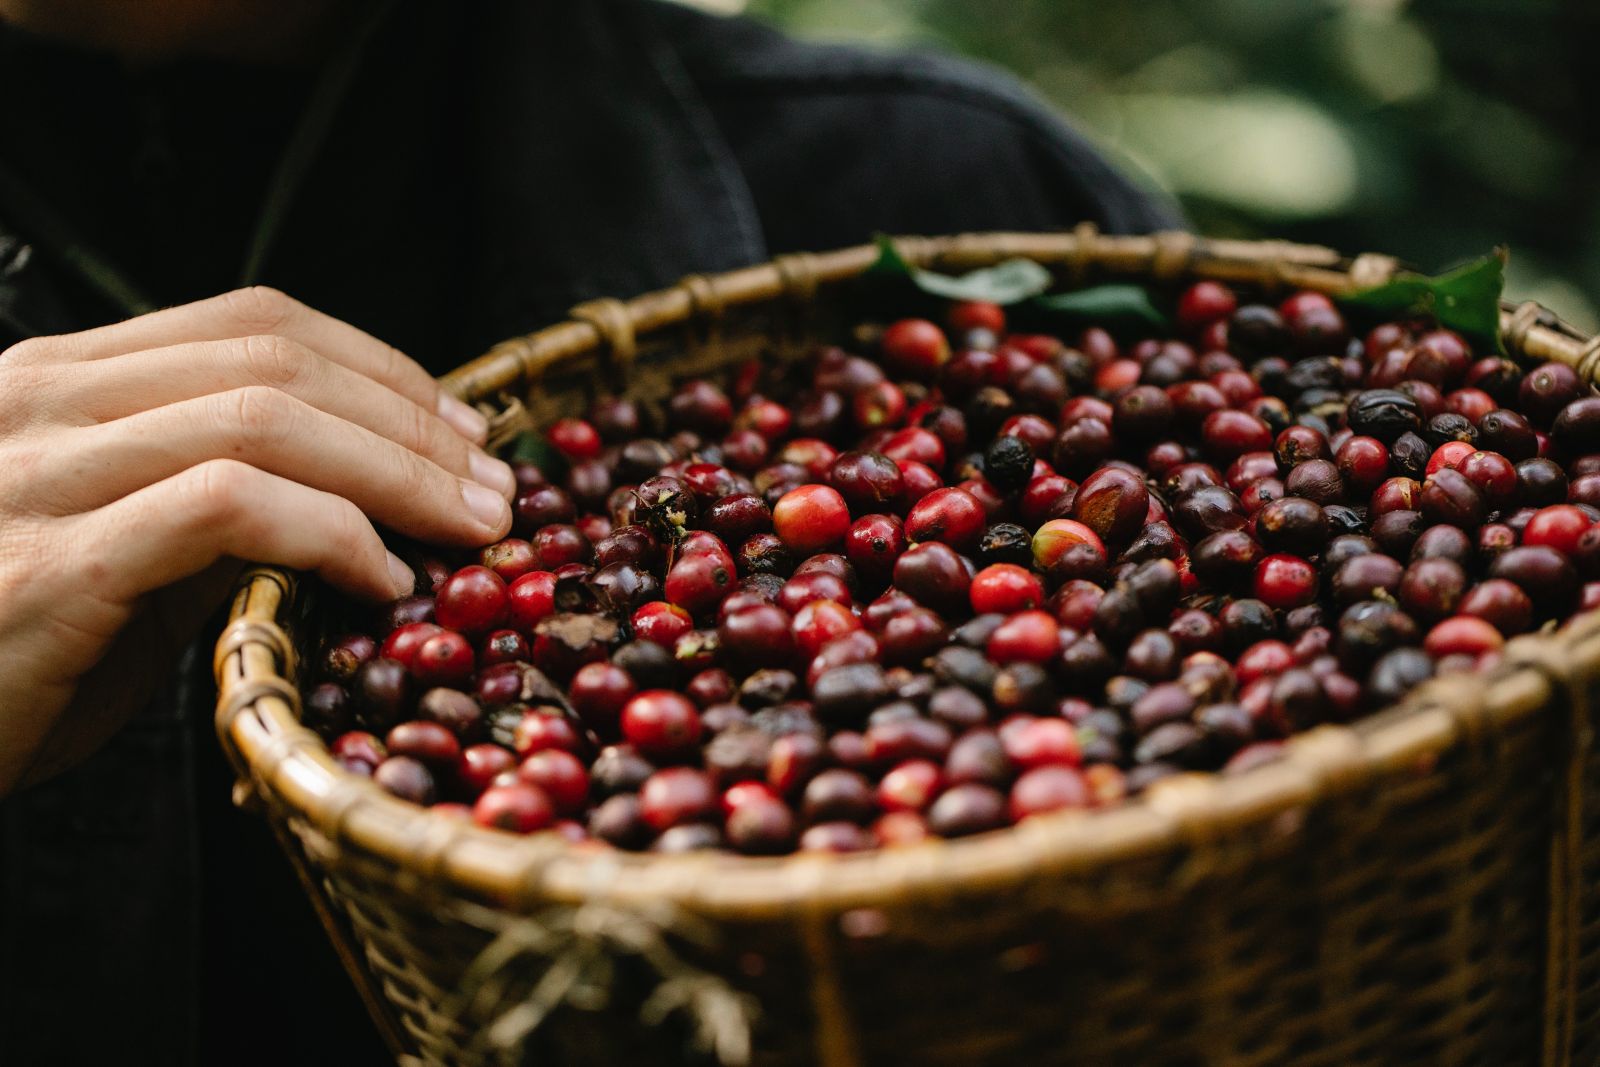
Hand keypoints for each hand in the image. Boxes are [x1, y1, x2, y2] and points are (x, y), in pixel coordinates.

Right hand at [0, 287, 513, 794]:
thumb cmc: (5, 652)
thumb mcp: (120, 558)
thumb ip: (215, 508)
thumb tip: (361, 497)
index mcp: (62, 381)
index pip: (253, 321)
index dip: (380, 365)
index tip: (463, 427)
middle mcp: (43, 399)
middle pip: (275, 357)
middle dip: (413, 420)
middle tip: (496, 486)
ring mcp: (38, 471)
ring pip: (262, 416)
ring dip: (396, 471)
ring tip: (470, 529)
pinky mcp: (51, 560)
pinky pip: (225, 506)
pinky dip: (329, 531)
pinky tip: (382, 579)